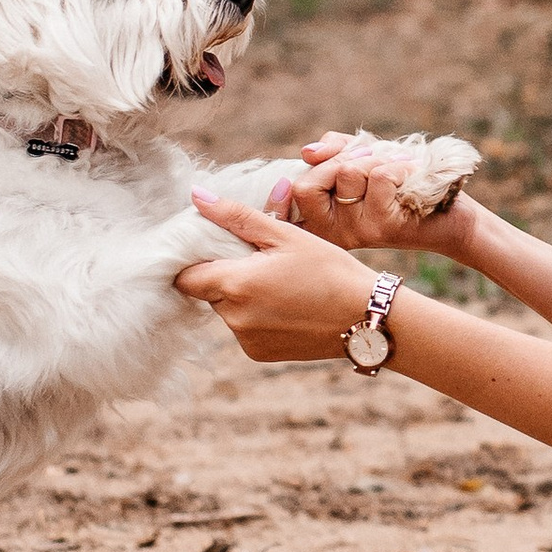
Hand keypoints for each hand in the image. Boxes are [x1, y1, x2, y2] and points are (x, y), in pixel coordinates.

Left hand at [177, 191, 379, 364]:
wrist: (366, 317)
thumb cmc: (329, 269)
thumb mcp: (285, 235)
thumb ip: (236, 217)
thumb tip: (196, 197)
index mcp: (235, 285)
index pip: (185, 276)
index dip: (194, 260)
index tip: (216, 248)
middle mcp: (233, 319)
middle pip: (207, 291)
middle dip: (225, 273)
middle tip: (260, 259)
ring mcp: (246, 340)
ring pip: (227, 310)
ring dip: (241, 295)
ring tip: (280, 282)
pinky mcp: (260, 354)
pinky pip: (244, 329)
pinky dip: (256, 315)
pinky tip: (286, 304)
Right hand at [282, 131, 471, 257]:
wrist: (451, 215)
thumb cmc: (403, 184)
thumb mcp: (363, 160)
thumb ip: (334, 152)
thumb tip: (307, 152)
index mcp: (324, 220)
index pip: (291, 196)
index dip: (293, 181)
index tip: (311, 162)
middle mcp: (334, 232)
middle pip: (308, 185)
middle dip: (341, 158)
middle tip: (369, 157)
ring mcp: (357, 232)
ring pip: (347, 173)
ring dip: (376, 158)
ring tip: (395, 167)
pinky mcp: (383, 226)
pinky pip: (380, 176)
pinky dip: (399, 164)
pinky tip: (411, 174)